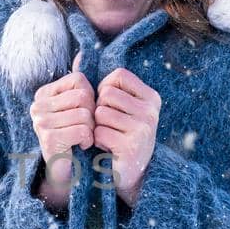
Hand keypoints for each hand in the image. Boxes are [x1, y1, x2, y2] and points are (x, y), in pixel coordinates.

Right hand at [28, 50, 93, 212]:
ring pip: (85, 113)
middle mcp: (37, 106)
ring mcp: (40, 122)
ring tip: (81, 139)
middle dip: (92, 115)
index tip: (84, 115)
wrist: (69, 173)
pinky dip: (87, 140)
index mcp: (44, 94)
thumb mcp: (80, 108)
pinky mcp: (47, 138)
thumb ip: (79, 85)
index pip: (80, 81)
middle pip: (83, 96)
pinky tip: (79, 147)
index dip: (91, 99)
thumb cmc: (76, 139)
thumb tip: (82, 54)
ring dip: (91, 129)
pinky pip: (82, 129)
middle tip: (85, 129)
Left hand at [92, 66, 161, 208]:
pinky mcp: (132, 146)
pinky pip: (99, 132)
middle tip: (109, 126)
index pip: (117, 77)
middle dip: (99, 110)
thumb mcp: (116, 106)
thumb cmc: (118, 134)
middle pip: (106, 94)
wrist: (127, 173)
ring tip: (109, 137)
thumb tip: (78, 55)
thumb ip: (102, 82)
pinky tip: (108, 149)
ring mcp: (144, 129)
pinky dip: (97, 141)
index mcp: (151, 97)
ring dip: (97, 127)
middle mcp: (151, 111)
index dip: (104, 91)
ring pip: (100, 113)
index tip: (110, 107)